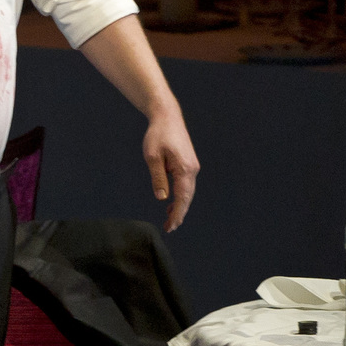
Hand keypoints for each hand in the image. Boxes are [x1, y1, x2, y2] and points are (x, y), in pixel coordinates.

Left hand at [143, 109, 198, 232]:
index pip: (182, 197)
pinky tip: (171, 203)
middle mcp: (192, 169)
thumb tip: (162, 198)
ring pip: (187, 192)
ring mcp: (192, 166)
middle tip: (169, 228)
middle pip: (187, 197)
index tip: (171, 226)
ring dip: (180, 206)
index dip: (177, 213)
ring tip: (169, 220)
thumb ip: (158, 178)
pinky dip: (180, 196)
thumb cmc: (158, 134)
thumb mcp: (153, 157)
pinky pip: (185, 184)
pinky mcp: (188, 164)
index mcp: (185, 168)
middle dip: (179, 214)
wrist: (167, 117)